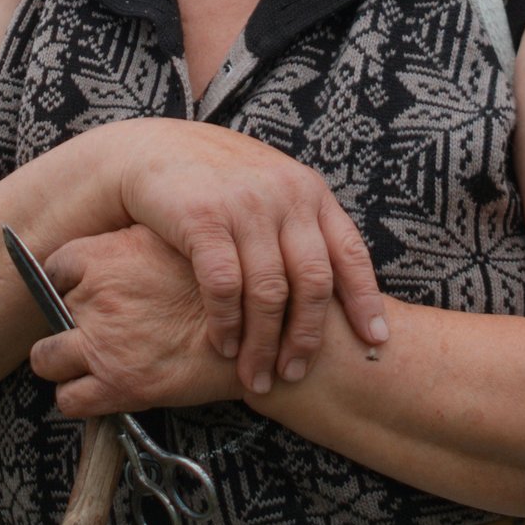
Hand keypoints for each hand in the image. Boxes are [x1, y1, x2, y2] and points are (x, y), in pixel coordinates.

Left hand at [28, 229, 242, 418]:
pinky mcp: (117, 385)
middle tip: (99, 328)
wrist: (257, 330)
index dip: (68, 283)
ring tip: (90, 362)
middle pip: (51, 311)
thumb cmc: (222, 283)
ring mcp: (102, 343)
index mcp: (104, 256)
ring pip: (44, 358)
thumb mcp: (173, 240)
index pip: (55, 269)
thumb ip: (133, 243)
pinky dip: (78, 398)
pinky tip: (101, 389)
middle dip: (70, 321)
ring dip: (61, 362)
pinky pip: (68, 399)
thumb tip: (114, 244)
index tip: (83, 292)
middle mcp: (95, 297)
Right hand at [109, 122, 390, 395]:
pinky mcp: (203, 217)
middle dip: (306, 337)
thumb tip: (336, 287)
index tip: (375, 340)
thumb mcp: (270, 189)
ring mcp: (245, 205)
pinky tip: (224, 347)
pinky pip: (224, 285)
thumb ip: (299, 226)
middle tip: (294, 372)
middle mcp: (285, 195)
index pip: (351, 252)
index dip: (365, 300)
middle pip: (313, 282)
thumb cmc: (214, 179)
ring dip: (263, 343)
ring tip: (257, 376)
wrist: (150, 149)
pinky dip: (226, 323)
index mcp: (309, 191)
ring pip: (269, 292)